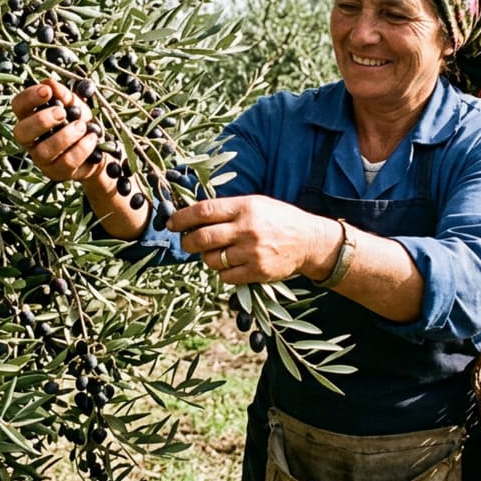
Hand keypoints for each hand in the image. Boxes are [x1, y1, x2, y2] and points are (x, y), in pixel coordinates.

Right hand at [11, 77, 99, 181]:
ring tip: (82, 126)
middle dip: (42, 120)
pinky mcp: (56, 172)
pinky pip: (65, 162)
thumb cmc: (79, 123)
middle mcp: (31, 140)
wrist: (98, 150)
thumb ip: (64, 95)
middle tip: (62, 113)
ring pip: (43, 151)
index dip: (29, 98)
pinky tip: (91, 138)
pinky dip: (81, 148)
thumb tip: (50, 83)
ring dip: (65, 136)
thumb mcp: (75, 105)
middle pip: (21, 132)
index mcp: (30, 118)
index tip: (47, 91)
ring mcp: (41, 159)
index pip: (18, 106)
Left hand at [166, 195, 338, 284]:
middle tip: (186, 243)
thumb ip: (228, 209)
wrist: (308, 241)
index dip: (182, 218)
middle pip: (203, 238)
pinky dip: (222, 272)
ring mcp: (252, 252)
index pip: (204, 211)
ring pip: (212, 259)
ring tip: (215, 253)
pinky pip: (225, 276)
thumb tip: (193, 216)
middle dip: (187, 242)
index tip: (171, 223)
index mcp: (245, 207)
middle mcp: (247, 229)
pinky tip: (230, 264)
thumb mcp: (255, 203)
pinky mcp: (257, 272)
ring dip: (207, 258)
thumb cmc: (278, 219)